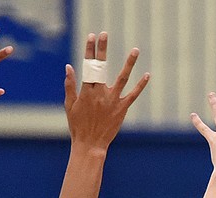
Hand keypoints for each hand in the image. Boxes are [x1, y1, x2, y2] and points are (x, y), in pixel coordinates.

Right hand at [64, 32, 149, 152]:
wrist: (90, 144)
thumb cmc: (78, 126)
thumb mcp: (69, 105)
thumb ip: (70, 85)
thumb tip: (69, 67)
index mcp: (86, 91)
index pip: (88, 66)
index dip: (89, 50)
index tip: (91, 37)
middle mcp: (99, 93)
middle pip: (101, 67)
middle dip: (102, 49)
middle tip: (105, 34)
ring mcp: (112, 101)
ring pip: (122, 78)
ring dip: (129, 63)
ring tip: (135, 50)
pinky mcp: (121, 109)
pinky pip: (133, 95)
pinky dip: (140, 86)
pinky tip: (147, 75)